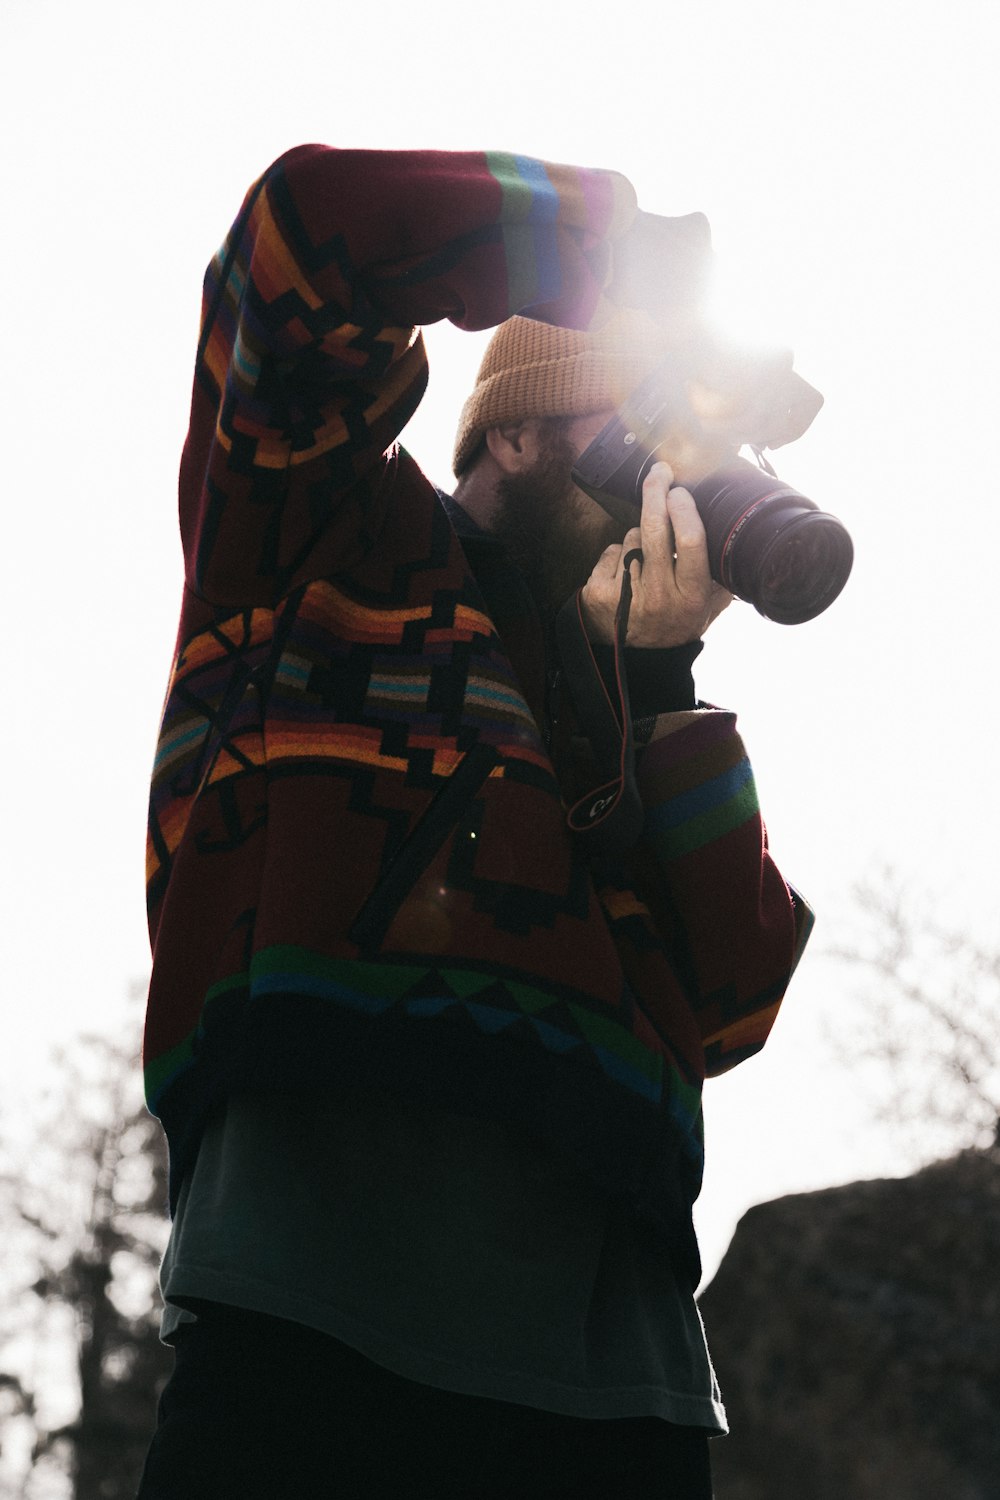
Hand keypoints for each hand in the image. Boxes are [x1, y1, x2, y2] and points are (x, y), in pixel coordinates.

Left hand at [580, 462, 731, 647]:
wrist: (641, 657)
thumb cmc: (678, 621)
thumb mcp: (710, 606)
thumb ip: (723, 575)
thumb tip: (736, 534)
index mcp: (692, 596)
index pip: (692, 543)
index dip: (685, 510)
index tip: (681, 491)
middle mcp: (661, 596)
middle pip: (655, 529)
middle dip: (656, 492)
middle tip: (659, 472)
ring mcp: (628, 594)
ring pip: (632, 538)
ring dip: (638, 538)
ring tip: (646, 562)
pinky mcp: (600, 594)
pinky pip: (611, 552)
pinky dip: (617, 555)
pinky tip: (625, 573)